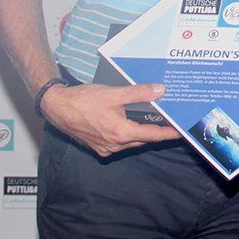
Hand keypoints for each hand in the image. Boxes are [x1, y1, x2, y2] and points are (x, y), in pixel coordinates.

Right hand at [40, 82, 180, 156]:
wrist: (57, 108)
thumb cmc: (82, 101)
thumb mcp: (114, 94)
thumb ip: (138, 93)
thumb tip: (160, 91)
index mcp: (121, 133)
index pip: (153, 136)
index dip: (169, 134)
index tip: (182, 132)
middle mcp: (114, 145)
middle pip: (143, 139)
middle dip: (156, 132)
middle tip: (170, 123)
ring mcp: (105, 147)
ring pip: (131, 142)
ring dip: (141, 133)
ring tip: (153, 122)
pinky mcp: (98, 146)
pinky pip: (119, 143)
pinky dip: (128, 135)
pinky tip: (130, 124)